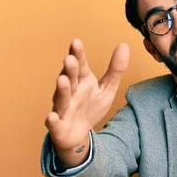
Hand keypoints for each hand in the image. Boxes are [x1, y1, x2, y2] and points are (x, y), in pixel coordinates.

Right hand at [45, 39, 129, 165]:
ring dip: (61, 89)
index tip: (76, 42)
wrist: (78, 134)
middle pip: (70, 79)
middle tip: (70, 59)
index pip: (80, 65)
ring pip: (61, 98)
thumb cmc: (90, 107)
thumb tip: (124, 44)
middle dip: (70, 69)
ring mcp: (63, 108)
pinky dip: (52, 120)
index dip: (78, 55)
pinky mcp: (58, 126)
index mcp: (82, 81)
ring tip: (62, 80)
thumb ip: (115, 69)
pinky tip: (51, 117)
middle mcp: (71, 92)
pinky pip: (54, 123)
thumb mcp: (107, 88)